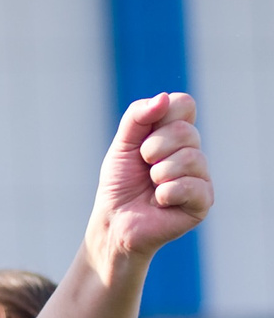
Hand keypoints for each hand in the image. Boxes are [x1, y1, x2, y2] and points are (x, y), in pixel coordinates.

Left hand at [88, 92, 209, 261]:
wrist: (114, 220)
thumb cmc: (120, 182)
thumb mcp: (123, 144)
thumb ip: (137, 117)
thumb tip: (164, 97)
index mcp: (176, 135)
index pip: (185, 104)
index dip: (162, 115)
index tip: (143, 135)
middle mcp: (193, 152)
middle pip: (186, 131)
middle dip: (153, 148)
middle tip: (144, 165)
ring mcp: (201, 177)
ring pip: (191, 158)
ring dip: (159, 173)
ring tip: (151, 185)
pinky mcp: (203, 202)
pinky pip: (192, 186)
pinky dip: (166, 193)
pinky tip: (160, 201)